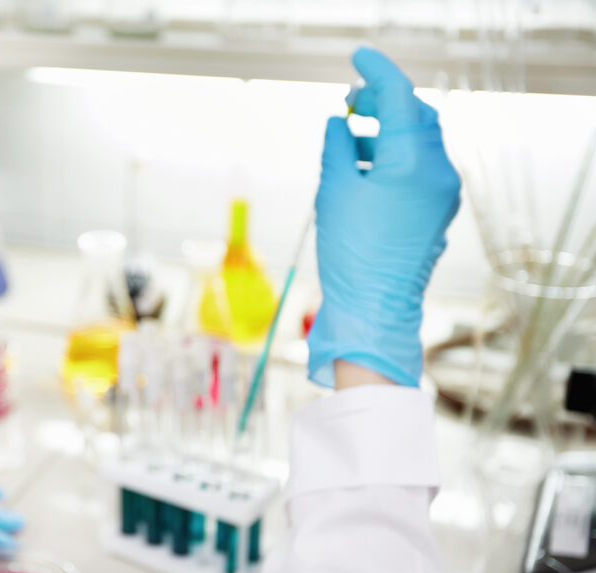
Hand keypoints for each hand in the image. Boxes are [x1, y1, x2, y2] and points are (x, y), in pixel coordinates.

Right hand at [308, 47, 460, 387]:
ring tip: (351, 137)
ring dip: (388, 129)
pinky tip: (366, 167)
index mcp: (412, 163)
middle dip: (384, 102)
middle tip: (350, 101)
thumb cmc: (351, 256)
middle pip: (416, 115)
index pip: (400, 97)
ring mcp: (442, 192)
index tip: (357, 59)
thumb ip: (337, 149)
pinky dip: (395, 155)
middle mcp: (437, 172)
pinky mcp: (437, 210)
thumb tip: (338, 124)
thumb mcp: (334, 193)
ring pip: (420, 140)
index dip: (377, 72)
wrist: (374, 309)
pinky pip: (421, 167)